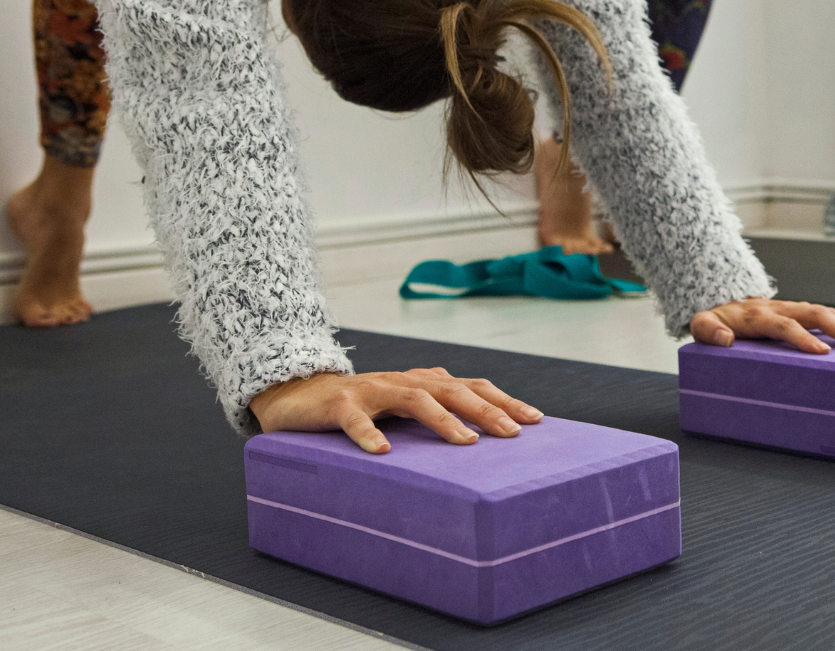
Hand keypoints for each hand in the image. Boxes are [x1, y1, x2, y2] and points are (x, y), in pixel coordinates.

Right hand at [249, 368, 541, 453]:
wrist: (298, 394)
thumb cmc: (361, 406)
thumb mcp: (404, 409)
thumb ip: (436, 414)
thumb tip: (482, 439)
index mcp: (423, 383)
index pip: (472, 387)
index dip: (504, 400)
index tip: (536, 420)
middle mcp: (404, 381)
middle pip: (453, 390)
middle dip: (485, 410)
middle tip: (512, 433)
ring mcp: (372, 390)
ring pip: (414, 398)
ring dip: (442, 420)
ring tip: (465, 442)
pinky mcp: (339, 404)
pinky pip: (356, 419)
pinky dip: (369, 434)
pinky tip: (383, 453)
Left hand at [691, 299, 834, 353]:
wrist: (723, 303)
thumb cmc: (715, 321)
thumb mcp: (702, 324)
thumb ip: (708, 330)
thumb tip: (724, 339)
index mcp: (758, 315)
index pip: (784, 324)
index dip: (803, 338)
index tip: (822, 354)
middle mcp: (782, 308)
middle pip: (816, 314)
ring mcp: (795, 309)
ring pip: (829, 313)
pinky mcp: (805, 313)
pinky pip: (834, 317)